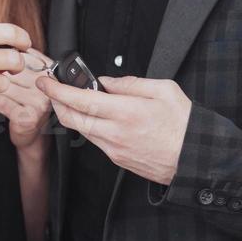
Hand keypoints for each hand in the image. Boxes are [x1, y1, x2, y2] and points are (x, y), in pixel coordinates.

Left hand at [0, 47, 53, 150]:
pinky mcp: (28, 116)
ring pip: (4, 84)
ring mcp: (39, 101)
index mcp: (48, 69)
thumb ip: (18, 59)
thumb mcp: (25, 77)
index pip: (23, 53)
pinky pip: (1, 101)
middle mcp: (47, 84)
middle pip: (13, 69)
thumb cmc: (24, 101)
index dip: (3, 54)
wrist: (29, 133)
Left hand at [36, 74, 191, 185]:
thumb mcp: (164, 90)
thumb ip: (130, 83)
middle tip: (53, 88)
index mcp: (126, 112)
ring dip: (72, 114)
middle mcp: (115, 133)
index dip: (57, 90)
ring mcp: (114, 149)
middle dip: (56, 101)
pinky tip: (95, 117)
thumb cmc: (185, 125)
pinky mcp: (117, 159)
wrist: (195, 160)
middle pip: (71, 118)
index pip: (80, 99)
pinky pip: (95, 140)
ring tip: (75, 99)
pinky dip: (88, 126)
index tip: (45, 81)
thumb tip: (107, 82)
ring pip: (80, 130)